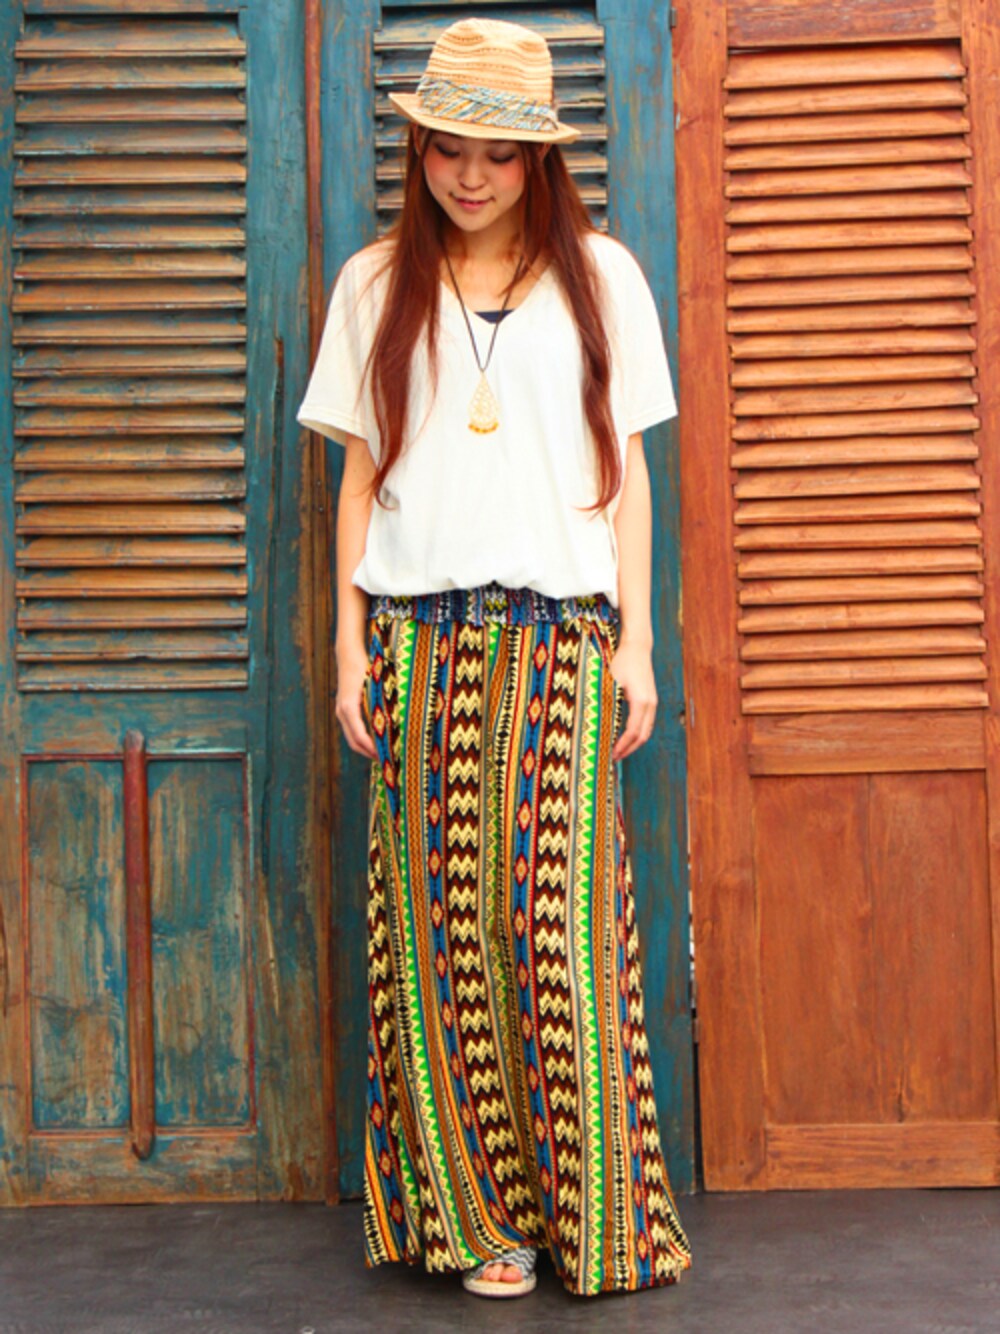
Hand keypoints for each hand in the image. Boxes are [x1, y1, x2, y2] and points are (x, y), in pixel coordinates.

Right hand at [336, 647, 376, 758]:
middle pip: (353, 741)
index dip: (371, 749)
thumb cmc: (364, 667)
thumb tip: (394, 722)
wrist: (348, 655)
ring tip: (382, 754)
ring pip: (351, 737)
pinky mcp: (343, 709)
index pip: (359, 736)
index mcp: (349, 707)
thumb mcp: (375, 685)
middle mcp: (342, 711)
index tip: (384, 756)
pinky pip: (351, 730)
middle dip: (369, 753)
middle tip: (386, 761)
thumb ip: (380, 704)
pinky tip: (375, 740)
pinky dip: (362, 739)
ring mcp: (341, 711)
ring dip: (365, 748)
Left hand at [610, 639, 656, 762]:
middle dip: (629, 749)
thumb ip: (607, 702)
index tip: (612, 754)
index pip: (632, 731)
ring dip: (634, 743)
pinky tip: (626, 736)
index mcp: (640, 701)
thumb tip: (596, 723)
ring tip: (620, 751)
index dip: (623, 745)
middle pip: (643, 735)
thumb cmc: (622, 661)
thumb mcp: (610, 682)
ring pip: (647, 730)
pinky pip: (647, 722)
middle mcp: (650, 704)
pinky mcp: (651, 699)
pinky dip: (638, 733)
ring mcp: (653, 702)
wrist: (638, 647)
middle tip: (615, 758)